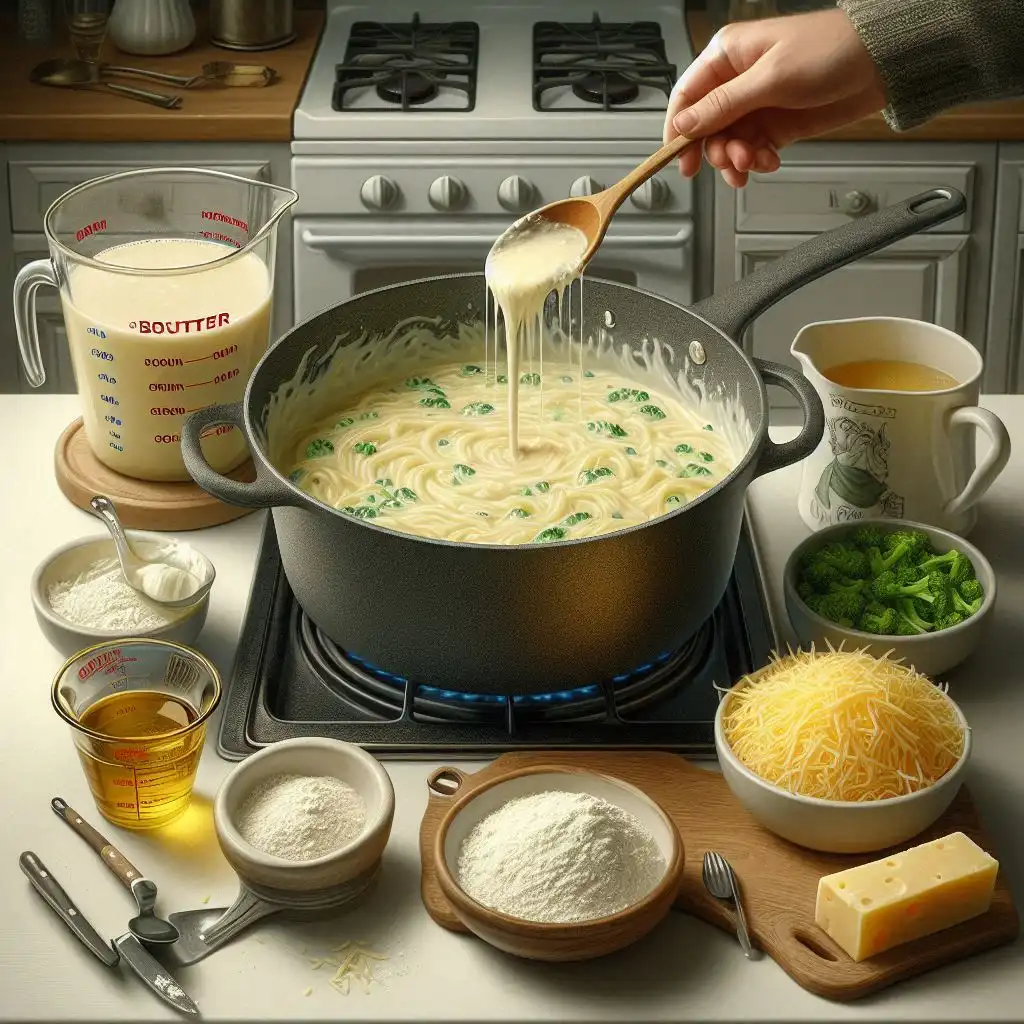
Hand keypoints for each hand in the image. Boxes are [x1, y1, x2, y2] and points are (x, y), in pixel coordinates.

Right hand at [664, 9, 885, 186]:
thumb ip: (723, 105)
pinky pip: (752, 149)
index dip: (678, 131)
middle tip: (733, 161)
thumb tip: (684, 124)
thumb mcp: (770, 78)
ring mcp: (756, 104)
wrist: (880, 63)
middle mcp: (737, 80)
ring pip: (728, 143)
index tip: (680, 159)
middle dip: (716, 149)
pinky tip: (769, 161)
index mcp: (727, 56)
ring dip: (738, 159)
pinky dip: (757, 161)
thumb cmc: (829, 51)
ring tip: (755, 162)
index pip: (686, 97)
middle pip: (705, 127)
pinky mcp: (775, 124)